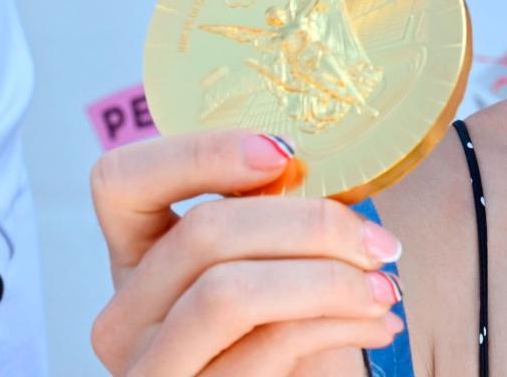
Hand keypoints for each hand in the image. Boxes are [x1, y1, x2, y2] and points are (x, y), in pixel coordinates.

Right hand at [89, 130, 404, 375]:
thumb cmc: (284, 331)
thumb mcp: (264, 268)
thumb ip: (269, 217)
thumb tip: (320, 164)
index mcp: (136, 257)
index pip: (122, 181)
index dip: (197, 153)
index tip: (284, 152)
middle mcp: (124, 317)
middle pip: (202, 233)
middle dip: (309, 225)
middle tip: (378, 242)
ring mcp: (151, 368)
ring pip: (228, 293)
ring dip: (327, 280)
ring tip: (385, 286)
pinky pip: (267, 347)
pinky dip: (338, 325)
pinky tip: (379, 324)